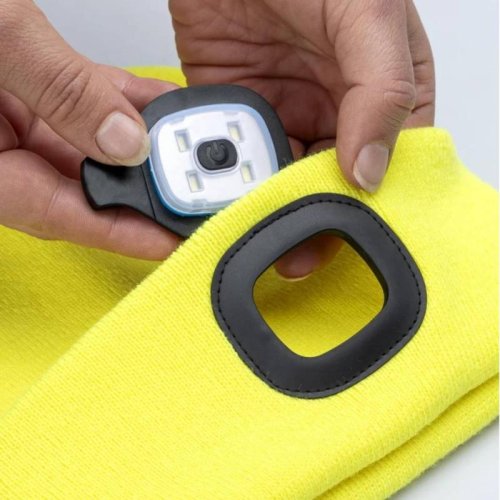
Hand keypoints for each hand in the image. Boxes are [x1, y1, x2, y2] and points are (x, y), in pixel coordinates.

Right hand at [0, 0, 179, 258]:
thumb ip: (61, 90)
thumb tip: (124, 140)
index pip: (63, 216)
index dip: (124, 232)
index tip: (173, 240)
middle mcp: (6, 153)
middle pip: (89, 189)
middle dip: (146, 191)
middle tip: (196, 192)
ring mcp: (23, 125)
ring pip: (98, 149)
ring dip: (146, 147)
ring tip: (191, 149)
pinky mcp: (37, 96)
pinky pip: (91, 107)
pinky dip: (129, 106)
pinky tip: (164, 107)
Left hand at [170, 0, 434, 277]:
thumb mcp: (367, 13)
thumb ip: (381, 91)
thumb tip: (372, 171)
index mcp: (382, 89)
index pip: (389, 162)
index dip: (370, 202)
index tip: (345, 232)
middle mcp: (336, 108)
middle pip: (332, 181)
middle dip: (314, 216)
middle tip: (296, 252)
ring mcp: (287, 113)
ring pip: (284, 178)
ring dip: (270, 204)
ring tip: (258, 227)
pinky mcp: (242, 112)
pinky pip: (241, 158)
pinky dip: (234, 180)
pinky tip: (229, 198)